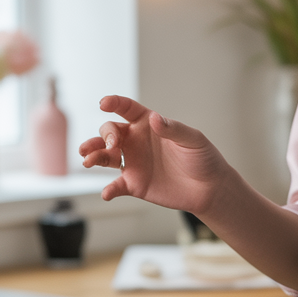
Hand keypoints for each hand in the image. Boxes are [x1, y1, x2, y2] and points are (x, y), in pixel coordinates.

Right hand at [79, 95, 229, 213]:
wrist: (209, 188)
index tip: (104, 103)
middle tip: (112, 145)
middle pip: (110, 132)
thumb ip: (173, 129)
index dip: (114, 103)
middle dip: (104, 136)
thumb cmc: (203, 158)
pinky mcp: (134, 184)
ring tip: (88, 160)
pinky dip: (108, 189)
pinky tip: (107, 193)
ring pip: (103, 156)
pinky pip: (115, 186)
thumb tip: (154, 119)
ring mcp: (133, 162)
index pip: (127, 109)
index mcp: (149, 125)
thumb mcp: (193, 140)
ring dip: (93, 156)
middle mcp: (136, 141)